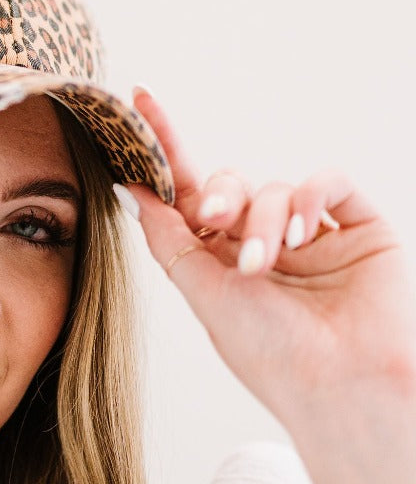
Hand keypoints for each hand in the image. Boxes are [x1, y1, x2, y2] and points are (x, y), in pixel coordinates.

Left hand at [120, 86, 415, 440]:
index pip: (188, 195)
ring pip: (275, 188)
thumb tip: (127, 190)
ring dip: (264, 218)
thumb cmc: (270, 354)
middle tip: (215, 221)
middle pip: (231, 185)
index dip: (165, 150)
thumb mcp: (203, 293)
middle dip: (219, 197)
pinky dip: (312, 195)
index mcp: (222, 262)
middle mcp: (264, 244)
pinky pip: (328, 183)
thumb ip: (167, 238)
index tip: (139, 99)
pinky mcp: (357, 227)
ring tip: (267, 261)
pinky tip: (303, 228)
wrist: (341, 383)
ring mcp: (312, 235)